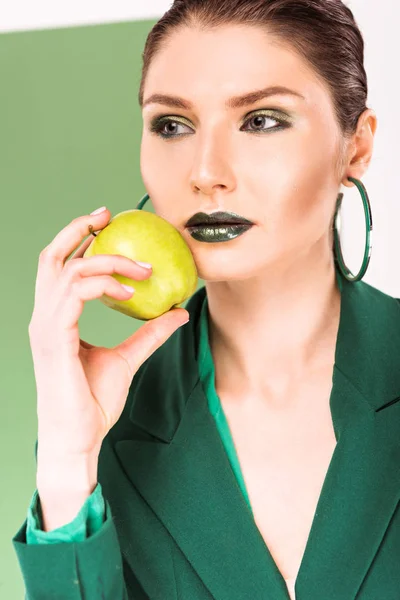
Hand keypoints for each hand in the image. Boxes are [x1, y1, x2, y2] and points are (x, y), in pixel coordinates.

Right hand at [28, 207, 188, 456]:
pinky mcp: (53, 337)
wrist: (78, 438)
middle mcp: (44, 317)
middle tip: (108, 215)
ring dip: (107, 260)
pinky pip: (76, 293)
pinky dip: (104, 283)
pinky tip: (130, 290)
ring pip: (69, 270)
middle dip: (77, 229)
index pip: (61, 268)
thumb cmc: (93, 403)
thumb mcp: (128, 359)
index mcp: (55, 319)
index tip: (109, 226)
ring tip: (142, 267)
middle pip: (51, 257)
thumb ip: (149, 333)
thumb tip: (178, 312)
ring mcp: (45, 326)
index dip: (80, 242)